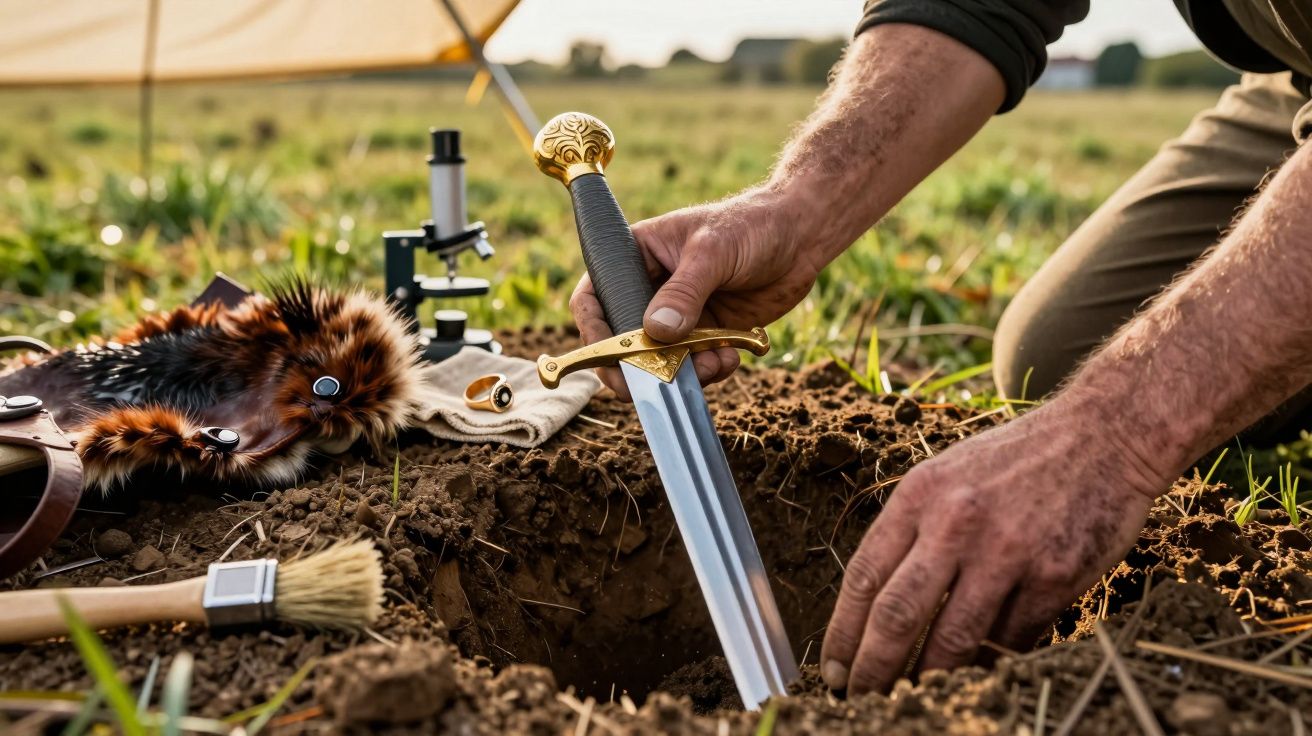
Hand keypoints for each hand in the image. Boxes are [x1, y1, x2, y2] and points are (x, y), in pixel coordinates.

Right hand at [570, 187, 824, 399]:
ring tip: (713, 362)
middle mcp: (650, 288)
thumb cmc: (751, 225)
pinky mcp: (705, 333)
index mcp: (636, 256)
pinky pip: (694, 365)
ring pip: (660, 359)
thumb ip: (684, 293)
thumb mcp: (713, 253)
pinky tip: (730, 356)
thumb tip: (655, 332)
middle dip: (639, 365)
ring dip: (682, 372)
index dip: (595, 332)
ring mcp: (677, 314)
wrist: (801, 238)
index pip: (595, 297)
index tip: (611, 359)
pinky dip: (709, 370)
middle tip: (652, 384)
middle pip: (623, 339)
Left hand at [819, 395, 1166, 693]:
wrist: (1104, 434)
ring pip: (953, 640)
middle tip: (858, 699)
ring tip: (912, 701)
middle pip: (897, 615)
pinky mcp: (1055, 576)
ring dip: (928, 680)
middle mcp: (957, 523)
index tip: (831, 669)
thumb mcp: (948, 474)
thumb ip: (913, 530)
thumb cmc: (1018, 459)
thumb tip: (876, 603)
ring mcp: (1008, 551)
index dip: (842, 633)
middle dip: (872, 669)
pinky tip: (973, 677)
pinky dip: (988, 665)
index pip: (864, 577)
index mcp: (920, 495)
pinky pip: (1010, 639)